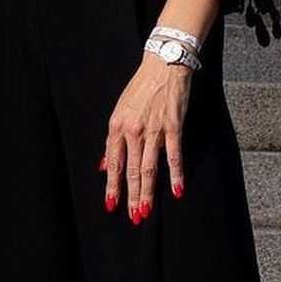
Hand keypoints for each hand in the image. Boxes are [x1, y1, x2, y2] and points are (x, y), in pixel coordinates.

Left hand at [102, 55, 190, 219]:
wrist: (163, 64)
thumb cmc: (140, 88)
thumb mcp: (120, 111)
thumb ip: (113, 140)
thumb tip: (104, 166)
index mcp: (116, 126)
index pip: (113, 163)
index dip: (112, 186)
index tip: (111, 204)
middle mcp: (132, 130)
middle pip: (130, 170)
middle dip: (129, 196)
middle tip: (132, 217)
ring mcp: (153, 130)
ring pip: (148, 168)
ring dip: (147, 192)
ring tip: (145, 211)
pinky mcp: (174, 127)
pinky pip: (173, 156)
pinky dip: (175, 175)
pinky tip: (176, 191)